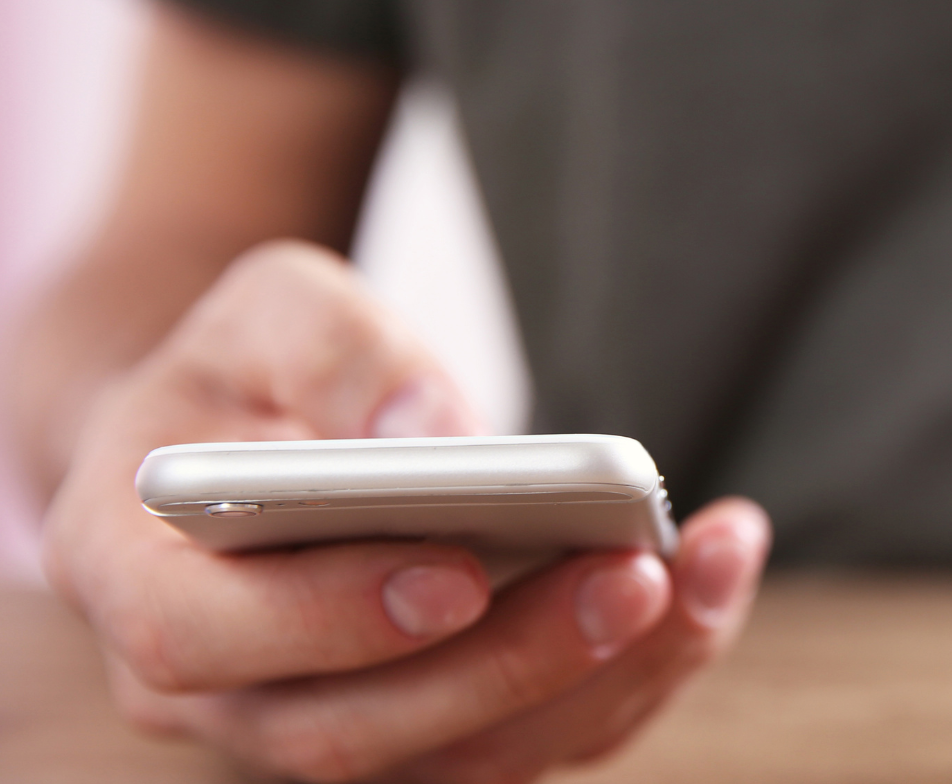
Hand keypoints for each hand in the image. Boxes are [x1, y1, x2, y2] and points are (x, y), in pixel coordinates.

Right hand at [41, 241, 770, 782]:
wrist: (259, 437)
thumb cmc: (256, 371)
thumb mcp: (267, 309)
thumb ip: (327, 348)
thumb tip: (431, 425)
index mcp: (140, 582)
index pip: (203, 642)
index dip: (329, 619)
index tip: (455, 572)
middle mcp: (230, 693)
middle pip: (359, 733)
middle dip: (514, 659)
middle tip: (635, 573)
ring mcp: (337, 727)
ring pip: (470, 761)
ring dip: (607, 675)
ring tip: (712, 565)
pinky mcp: (438, 733)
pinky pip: (541, 736)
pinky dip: (640, 669)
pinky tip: (715, 575)